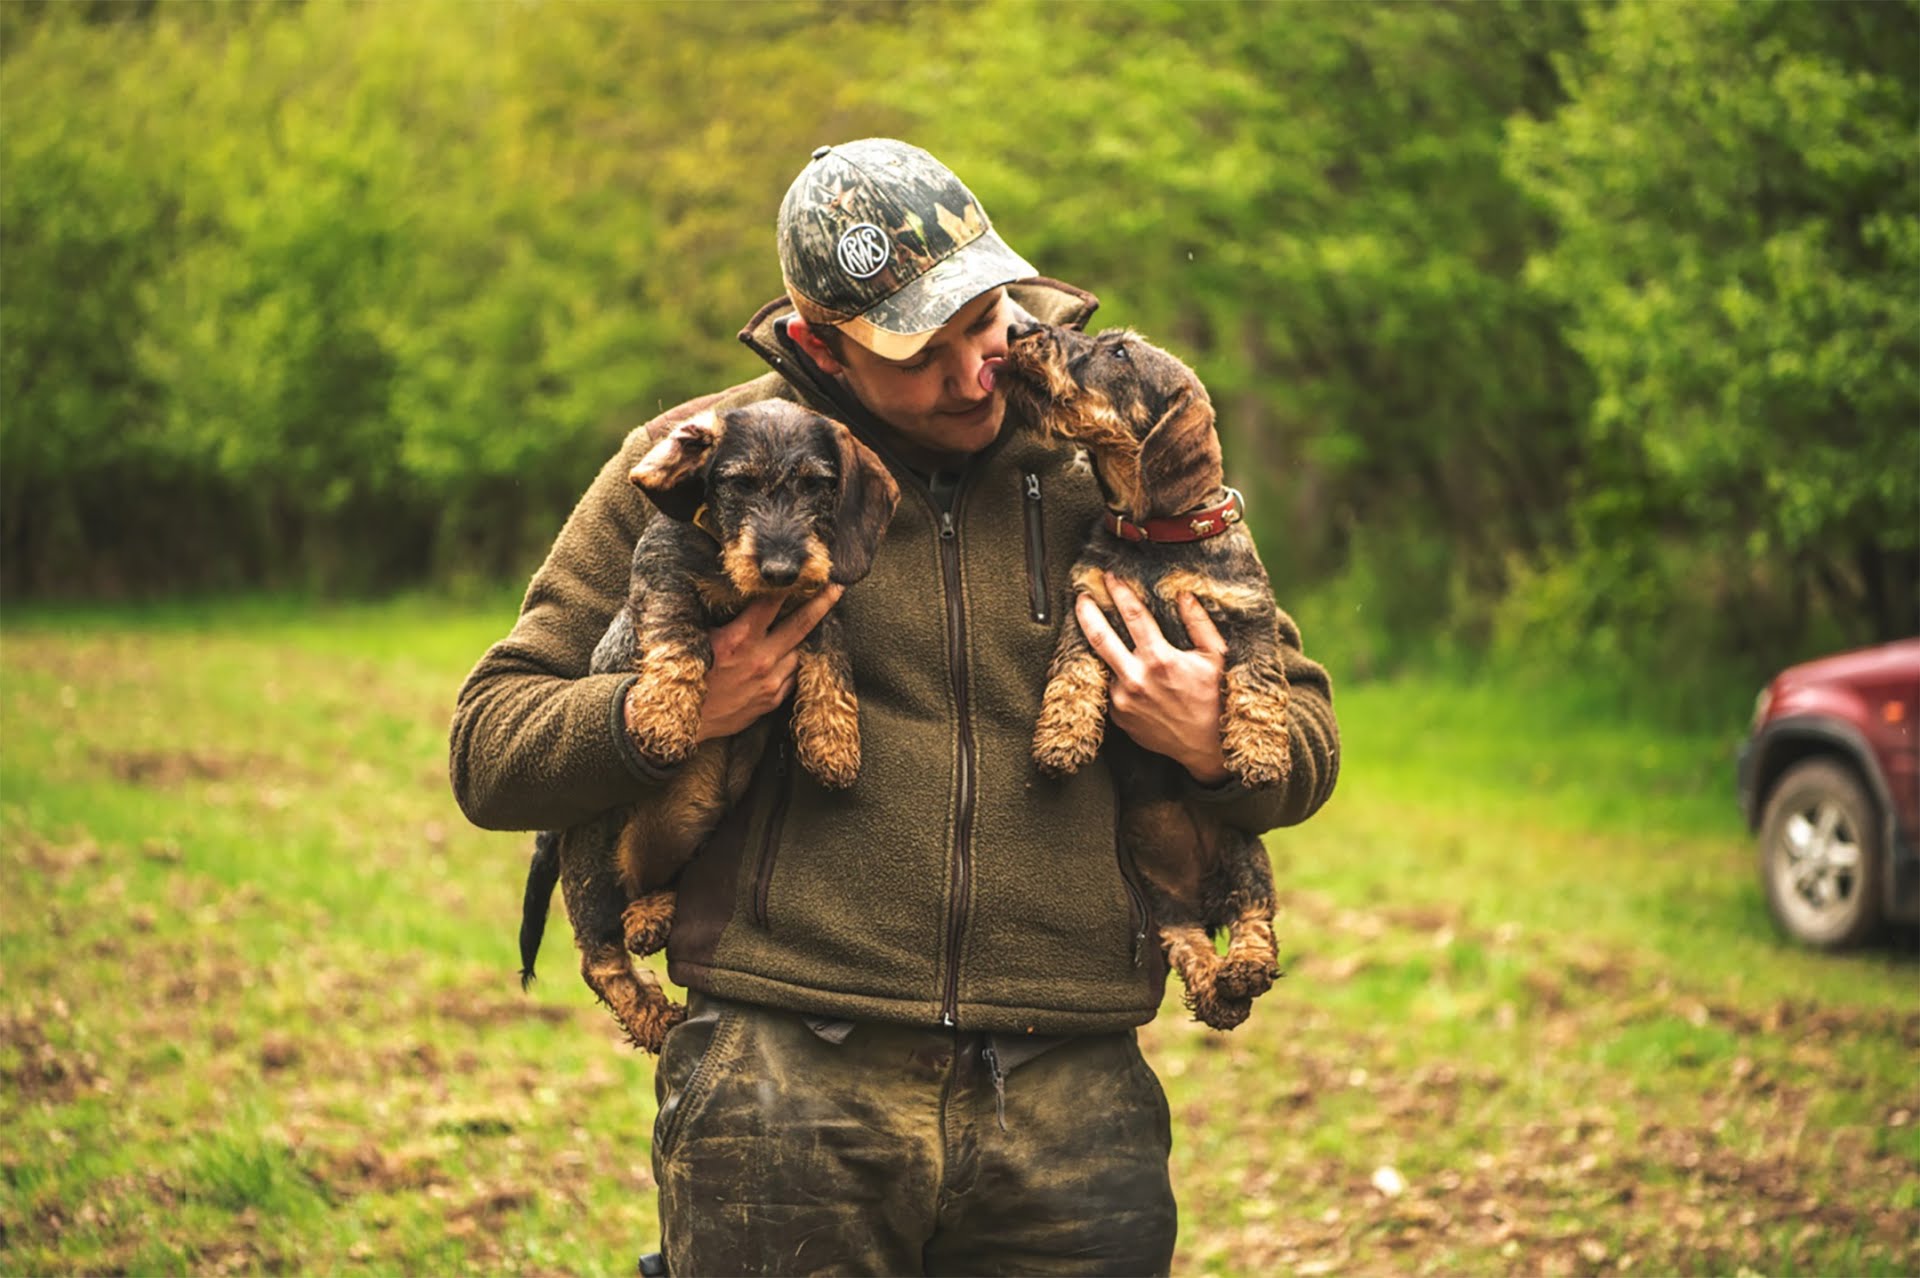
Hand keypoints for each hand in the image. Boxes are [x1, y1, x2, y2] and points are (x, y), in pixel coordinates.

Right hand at [695, 586, 841, 742]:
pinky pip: (793, 676)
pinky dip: (794, 662)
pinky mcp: (771, 701)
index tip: (803, 573)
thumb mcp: (695, 641)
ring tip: (816, 620)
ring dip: (805, 636)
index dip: (787, 586)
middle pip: (800, 625)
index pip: (771, 603)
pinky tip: (794, 653)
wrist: (681, 723)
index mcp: (738, 639)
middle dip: (821, 604)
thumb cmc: (683, 677)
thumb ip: (722, 621)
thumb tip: (736, 598)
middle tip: (837, 589)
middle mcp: (760, 659)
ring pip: (798, 651)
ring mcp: (770, 683)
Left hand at [1075, 573, 1230, 784]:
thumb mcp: (1216, 658)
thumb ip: (1199, 624)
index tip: (1110, 577)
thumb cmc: (1216, 699)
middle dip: (1087, 612)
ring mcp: (1123, 700)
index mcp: (1160, 660)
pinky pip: (1110, 688)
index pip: (1132, 616)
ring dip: (1100, 646)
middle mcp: (1136, 679)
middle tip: (1081, 596)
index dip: (1119, 592)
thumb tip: (1183, 595)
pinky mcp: (1118, 716)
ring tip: (1097, 629)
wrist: (1207, 747)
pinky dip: (1114, 675)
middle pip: (1099, 637)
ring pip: (1103, 664)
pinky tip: (1123, 669)